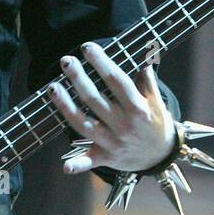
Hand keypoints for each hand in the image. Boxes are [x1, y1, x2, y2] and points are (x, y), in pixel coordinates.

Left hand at [45, 42, 174, 173]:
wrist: (161, 156)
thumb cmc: (155, 121)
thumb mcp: (155, 99)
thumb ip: (145, 77)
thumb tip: (142, 50)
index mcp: (138, 109)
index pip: (117, 81)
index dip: (101, 63)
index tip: (87, 47)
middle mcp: (124, 126)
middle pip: (96, 100)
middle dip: (79, 79)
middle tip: (65, 61)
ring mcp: (114, 143)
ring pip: (85, 124)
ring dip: (66, 106)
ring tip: (53, 87)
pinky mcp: (105, 157)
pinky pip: (90, 161)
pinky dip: (78, 164)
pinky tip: (66, 166)